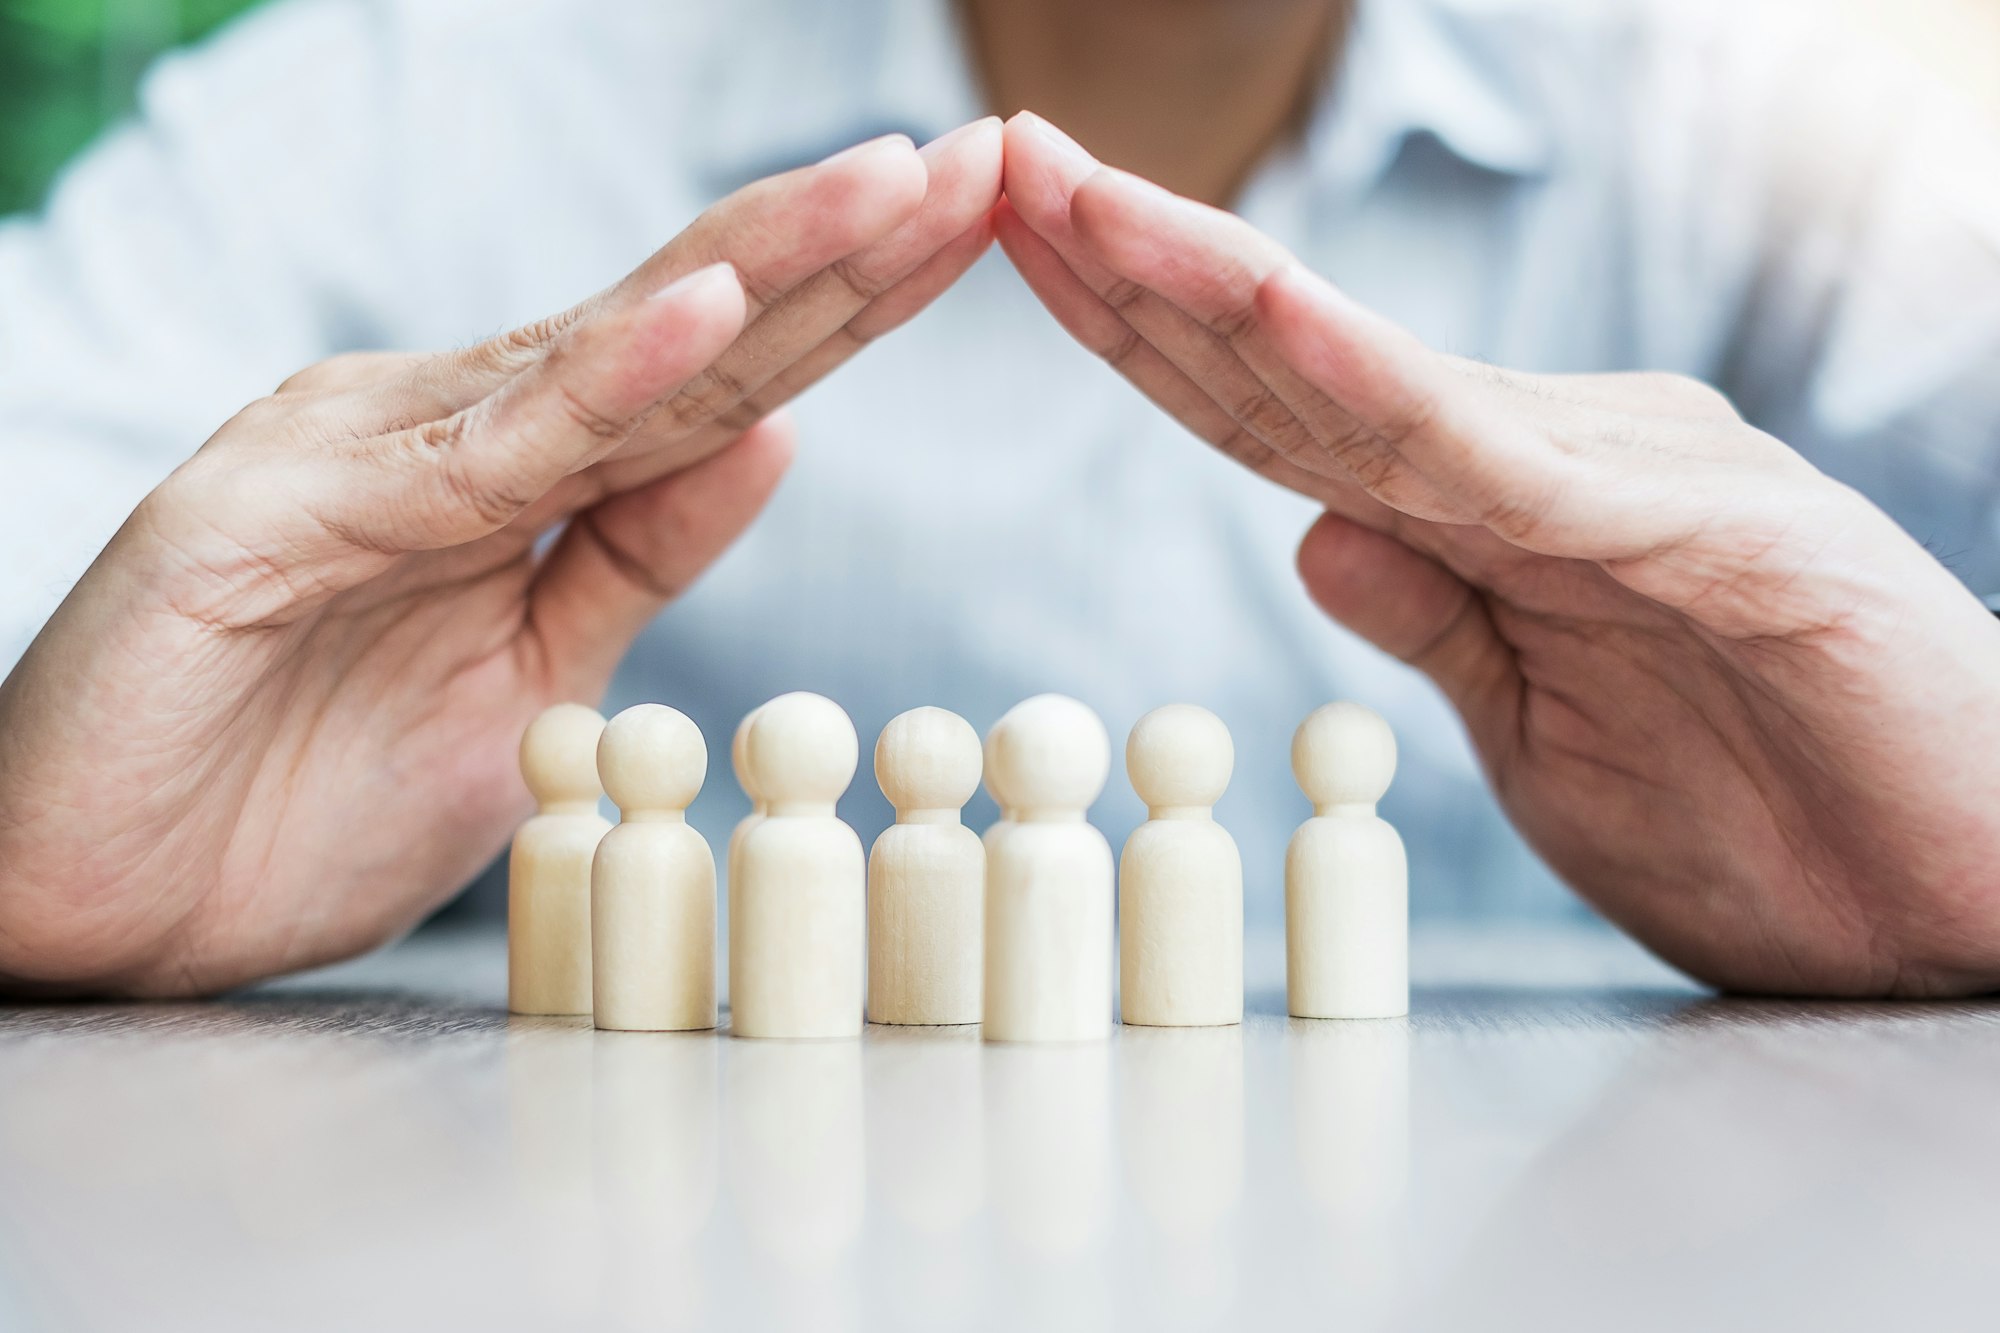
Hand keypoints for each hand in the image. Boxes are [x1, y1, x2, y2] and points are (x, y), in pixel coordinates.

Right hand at [0, 121, 1003, 994]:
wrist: (95, 904)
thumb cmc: (292, 803)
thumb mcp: (532, 686)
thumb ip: (635, 559)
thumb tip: (773, 437)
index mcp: (507, 474)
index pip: (713, 377)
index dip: (846, 305)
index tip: (970, 237)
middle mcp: (445, 432)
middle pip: (682, 331)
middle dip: (840, 251)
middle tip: (982, 165)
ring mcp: (360, 452)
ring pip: (600, 352)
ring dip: (760, 265)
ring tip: (892, 188)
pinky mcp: (277, 508)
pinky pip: (478, 448)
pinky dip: (603, 376)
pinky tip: (715, 315)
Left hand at [999, 112, 1999, 995]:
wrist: (1968, 903)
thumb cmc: (1768, 821)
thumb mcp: (1538, 734)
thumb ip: (1436, 616)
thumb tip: (1310, 533)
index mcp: (1498, 505)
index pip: (1280, 409)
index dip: (1144, 335)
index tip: (1024, 260)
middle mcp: (1548, 454)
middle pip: (1296, 361)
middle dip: (1135, 268)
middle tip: (1002, 165)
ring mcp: (1626, 472)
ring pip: (1375, 375)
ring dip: (1213, 286)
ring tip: (1074, 200)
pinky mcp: (1704, 525)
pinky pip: (1500, 454)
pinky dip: (1373, 385)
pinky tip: (1262, 319)